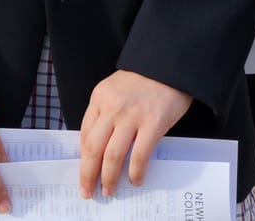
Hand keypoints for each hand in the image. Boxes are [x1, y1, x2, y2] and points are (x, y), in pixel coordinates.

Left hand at [78, 70, 193, 198]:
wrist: (171, 63)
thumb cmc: (144, 77)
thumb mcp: (115, 88)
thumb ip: (105, 112)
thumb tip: (99, 146)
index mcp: (100, 97)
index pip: (85, 134)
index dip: (83, 157)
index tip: (84, 171)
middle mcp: (112, 107)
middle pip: (93, 148)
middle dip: (88, 174)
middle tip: (88, 191)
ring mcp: (132, 116)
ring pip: (112, 156)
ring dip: (108, 178)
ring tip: (109, 190)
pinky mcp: (153, 124)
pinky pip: (139, 155)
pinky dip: (135, 172)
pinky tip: (135, 179)